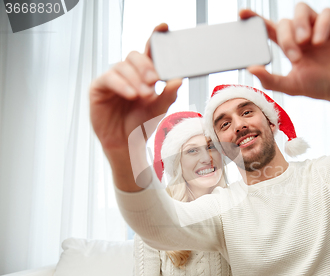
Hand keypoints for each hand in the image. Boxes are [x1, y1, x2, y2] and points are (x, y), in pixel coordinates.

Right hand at [90, 23, 181, 153]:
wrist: (126, 142)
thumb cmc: (141, 123)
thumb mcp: (159, 108)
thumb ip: (168, 94)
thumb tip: (178, 79)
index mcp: (144, 73)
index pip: (149, 52)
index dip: (155, 37)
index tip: (164, 27)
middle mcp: (128, 72)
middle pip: (134, 56)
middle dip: (146, 66)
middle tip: (155, 81)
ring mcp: (112, 79)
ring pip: (122, 67)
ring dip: (135, 79)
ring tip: (144, 95)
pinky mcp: (99, 88)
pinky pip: (109, 79)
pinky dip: (122, 85)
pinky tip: (131, 94)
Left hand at [241, 3, 329, 125]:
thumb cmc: (320, 86)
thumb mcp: (292, 86)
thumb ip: (271, 80)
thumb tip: (251, 68)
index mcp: (289, 45)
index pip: (269, 28)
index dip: (256, 19)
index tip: (242, 14)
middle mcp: (302, 32)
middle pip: (285, 22)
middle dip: (287, 37)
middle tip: (295, 56)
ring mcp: (319, 26)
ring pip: (301, 10)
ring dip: (300, 25)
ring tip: (305, 43)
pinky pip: (327, 14)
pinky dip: (321, 25)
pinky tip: (320, 41)